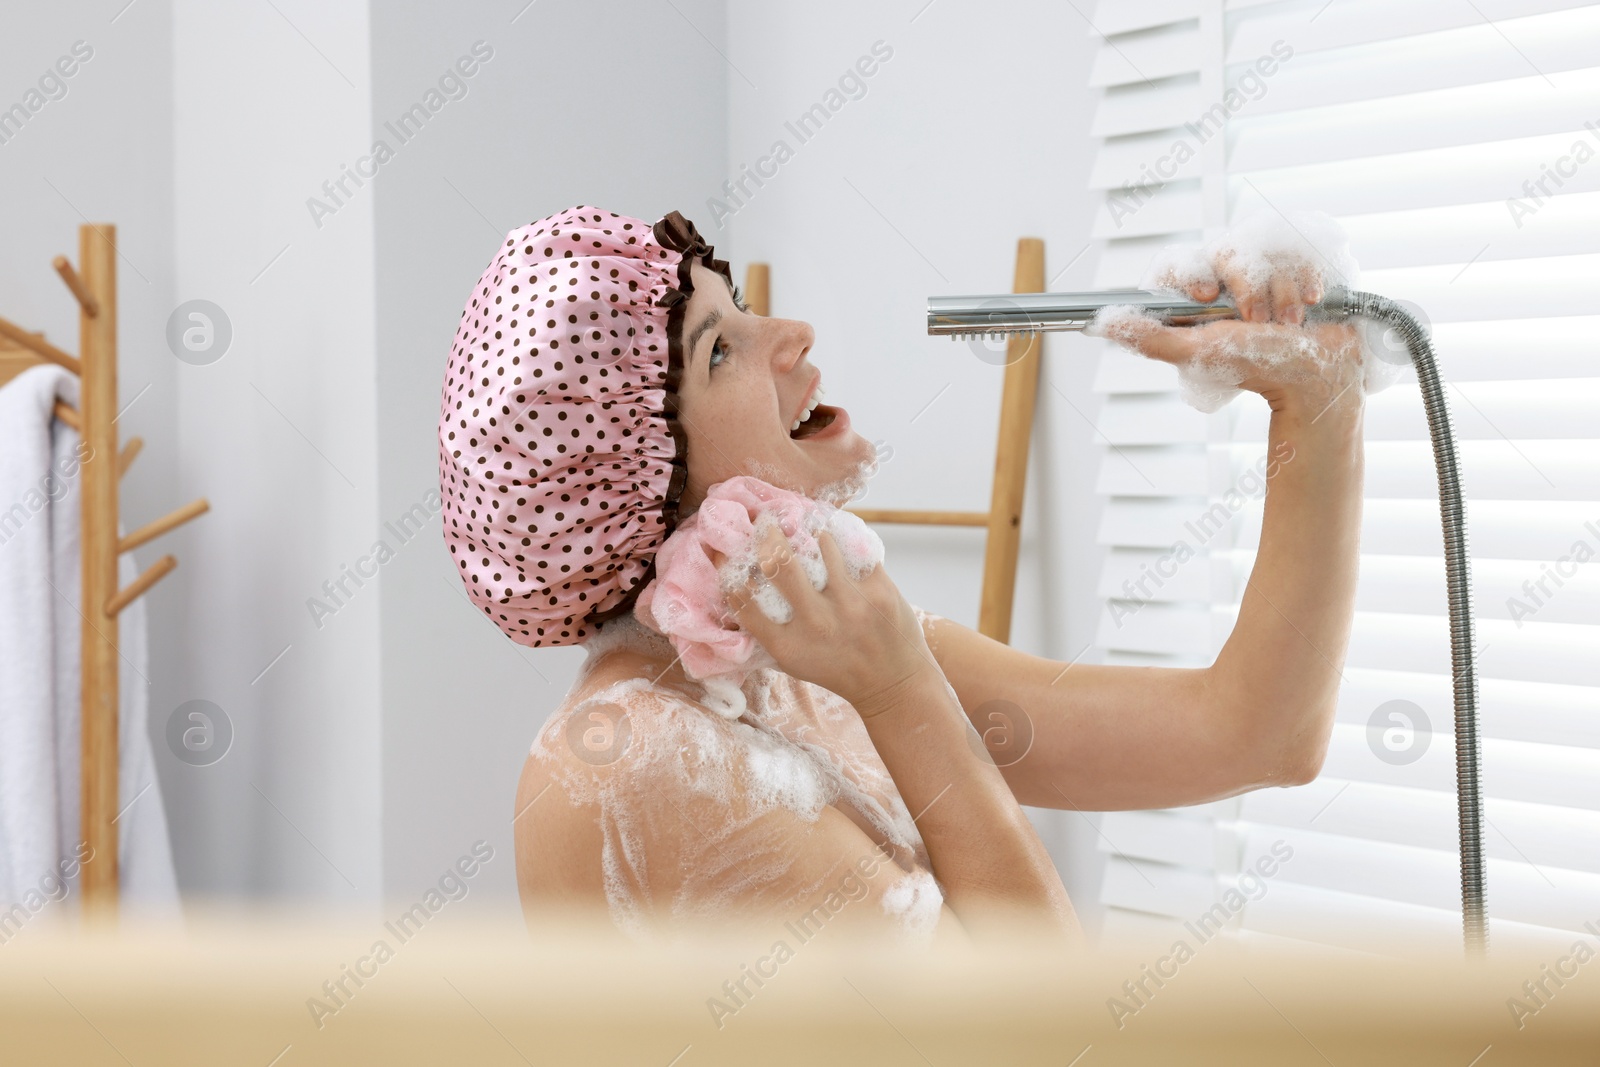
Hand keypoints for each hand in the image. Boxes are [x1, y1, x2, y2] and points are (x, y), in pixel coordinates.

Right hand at [707, 524, 935, 714]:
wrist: (892, 685)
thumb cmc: (835, 668)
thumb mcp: (794, 660)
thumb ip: (769, 630)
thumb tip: (737, 586)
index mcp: (788, 646)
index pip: (743, 602)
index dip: (727, 572)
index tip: (726, 554)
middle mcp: (816, 624)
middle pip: (779, 564)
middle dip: (768, 534)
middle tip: (766, 522)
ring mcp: (851, 605)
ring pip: (822, 545)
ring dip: (812, 532)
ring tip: (808, 527)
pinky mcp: (879, 590)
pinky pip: (855, 551)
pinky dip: (844, 543)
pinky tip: (840, 541)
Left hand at [1106, 243, 1366, 415]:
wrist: (1317, 376)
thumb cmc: (1256, 367)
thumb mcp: (1196, 353)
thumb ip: (1150, 339)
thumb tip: (1100, 323)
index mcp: (1200, 293)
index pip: (1180, 261)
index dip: (1189, 272)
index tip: (1203, 297)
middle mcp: (1230, 274)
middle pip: (1227, 249)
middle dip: (1247, 288)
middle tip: (1256, 321)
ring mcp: (1268, 266)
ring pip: (1266, 248)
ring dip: (1280, 292)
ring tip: (1286, 324)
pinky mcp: (1301, 261)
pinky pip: (1301, 246)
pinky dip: (1307, 278)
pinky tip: (1312, 302)